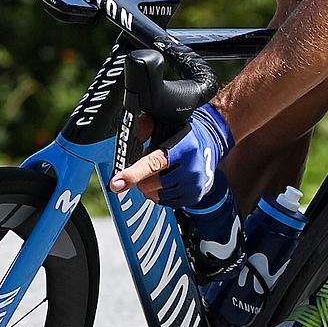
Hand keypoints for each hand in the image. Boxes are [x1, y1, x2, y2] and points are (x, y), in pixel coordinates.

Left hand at [111, 103, 234, 206]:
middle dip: (142, 178)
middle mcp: (191, 169)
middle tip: (150, 165)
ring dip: (150, 187)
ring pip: (156, 196)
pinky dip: (159, 194)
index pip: (153, 163)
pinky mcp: (194, 197)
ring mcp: (194, 185)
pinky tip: (166, 181)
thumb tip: (138, 134)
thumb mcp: (167, 124)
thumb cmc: (184, 134)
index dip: (133, 174)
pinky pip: (165, 202)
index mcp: (183, 148)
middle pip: (151, 184)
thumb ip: (148, 125)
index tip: (116, 184)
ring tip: (161, 171)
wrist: (211, 144)